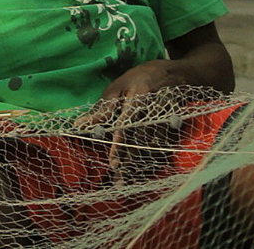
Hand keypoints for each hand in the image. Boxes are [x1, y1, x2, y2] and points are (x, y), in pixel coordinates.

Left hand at [75, 62, 194, 185]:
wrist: (174, 74)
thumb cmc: (138, 79)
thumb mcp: (117, 88)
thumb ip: (102, 109)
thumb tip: (80, 124)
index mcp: (138, 97)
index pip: (127, 124)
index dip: (120, 144)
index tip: (113, 162)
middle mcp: (153, 110)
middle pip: (140, 140)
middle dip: (129, 160)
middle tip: (118, 179)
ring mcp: (165, 119)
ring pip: (150, 146)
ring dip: (138, 163)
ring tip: (125, 179)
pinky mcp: (171, 127)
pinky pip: (159, 145)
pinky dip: (150, 157)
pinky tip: (140, 170)